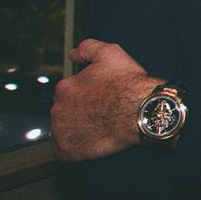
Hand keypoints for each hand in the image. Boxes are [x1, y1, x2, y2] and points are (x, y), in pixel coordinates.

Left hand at [50, 38, 158, 160]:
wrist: (142, 111)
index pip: (67, 93)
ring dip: (75, 130)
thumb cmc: (129, 84)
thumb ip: (87, 48)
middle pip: (64, 112)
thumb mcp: (110, 54)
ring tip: (97, 128)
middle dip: (78, 112)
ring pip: (62, 130)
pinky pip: (63, 152)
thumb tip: (72, 54)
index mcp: (65, 87)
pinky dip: (73, 149)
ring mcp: (62, 130)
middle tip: (100, 114)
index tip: (99, 99)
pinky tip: (89, 143)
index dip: (84, 95)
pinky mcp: (68, 150)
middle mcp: (58, 108)